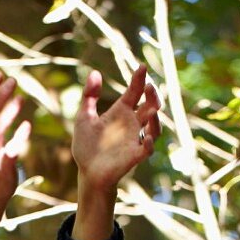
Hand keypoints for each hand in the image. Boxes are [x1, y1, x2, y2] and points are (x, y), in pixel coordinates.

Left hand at [72, 65, 161, 191]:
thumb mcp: (84, 118)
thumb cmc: (86, 146)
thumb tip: (94, 72)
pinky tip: (147, 138)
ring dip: (156, 118)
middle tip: (149, 86)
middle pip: (150, 105)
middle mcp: (132, 123)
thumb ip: (89, 96)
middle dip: (152, 96)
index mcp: (121, 112)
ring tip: (153, 110)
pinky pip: (147, 149)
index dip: (139, 79)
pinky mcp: (134, 156)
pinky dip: (150, 144)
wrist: (87, 172)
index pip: (135, 92)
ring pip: (154, 126)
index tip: (141, 67)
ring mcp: (135, 139)